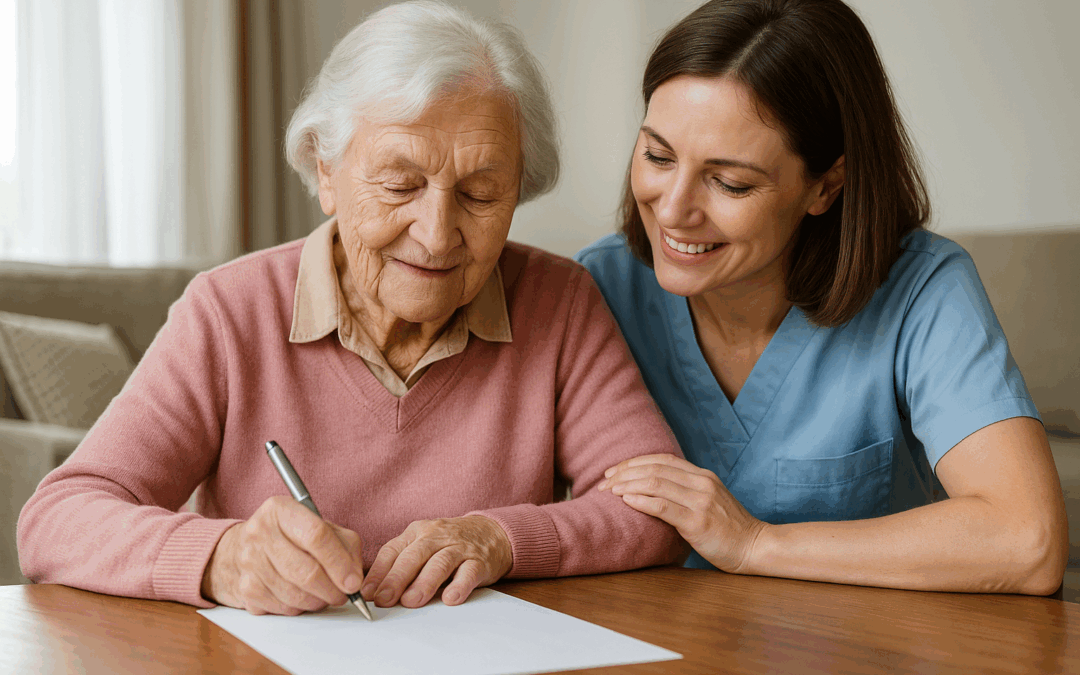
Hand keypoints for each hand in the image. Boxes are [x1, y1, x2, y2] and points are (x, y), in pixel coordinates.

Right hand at [201, 495, 365, 614]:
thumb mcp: (320, 526)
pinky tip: (302, 597)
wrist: (240, 550)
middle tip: (343, 594)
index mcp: (280, 510)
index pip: (316, 536)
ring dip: (318, 601)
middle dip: (332, 590)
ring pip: (296, 595)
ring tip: (324, 594)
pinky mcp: (246, 589)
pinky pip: (284, 608)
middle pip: (306, 571)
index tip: (353, 582)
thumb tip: (354, 578)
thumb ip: (345, 545)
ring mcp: (249, 562)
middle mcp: (260, 533)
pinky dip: (300, 608)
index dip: (340, 563)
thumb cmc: (290, 537)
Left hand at [361, 515, 512, 608]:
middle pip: (415, 556)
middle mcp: (437, 536)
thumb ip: (401, 565)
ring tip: (411, 601)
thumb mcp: (423, 546)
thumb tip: (374, 592)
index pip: (393, 550)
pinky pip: (469, 572)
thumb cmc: (449, 544)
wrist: (492, 533)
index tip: (368, 593)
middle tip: (385, 600)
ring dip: (425, 583)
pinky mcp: (480, 561)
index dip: (379, 572)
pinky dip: (459, 585)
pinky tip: (450, 598)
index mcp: (417, 532)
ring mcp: (460, 547)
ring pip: (440, 563)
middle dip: (397, 578)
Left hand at [598, 454, 766, 572]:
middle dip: (624, 472)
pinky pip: (663, 506)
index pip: (661, 459)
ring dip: (627, 484)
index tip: (613, 471)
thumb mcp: (708, 500)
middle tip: (603, 482)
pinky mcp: (698, 522)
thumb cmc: (728, 528)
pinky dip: (641, 500)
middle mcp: (701, 483)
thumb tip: (651, 488)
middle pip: (654, 468)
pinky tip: (626, 500)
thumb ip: (685, 490)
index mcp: (702, 476)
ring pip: (655, 483)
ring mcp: (700, 501)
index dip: (633, 462)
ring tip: (609, 490)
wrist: (754, 547)